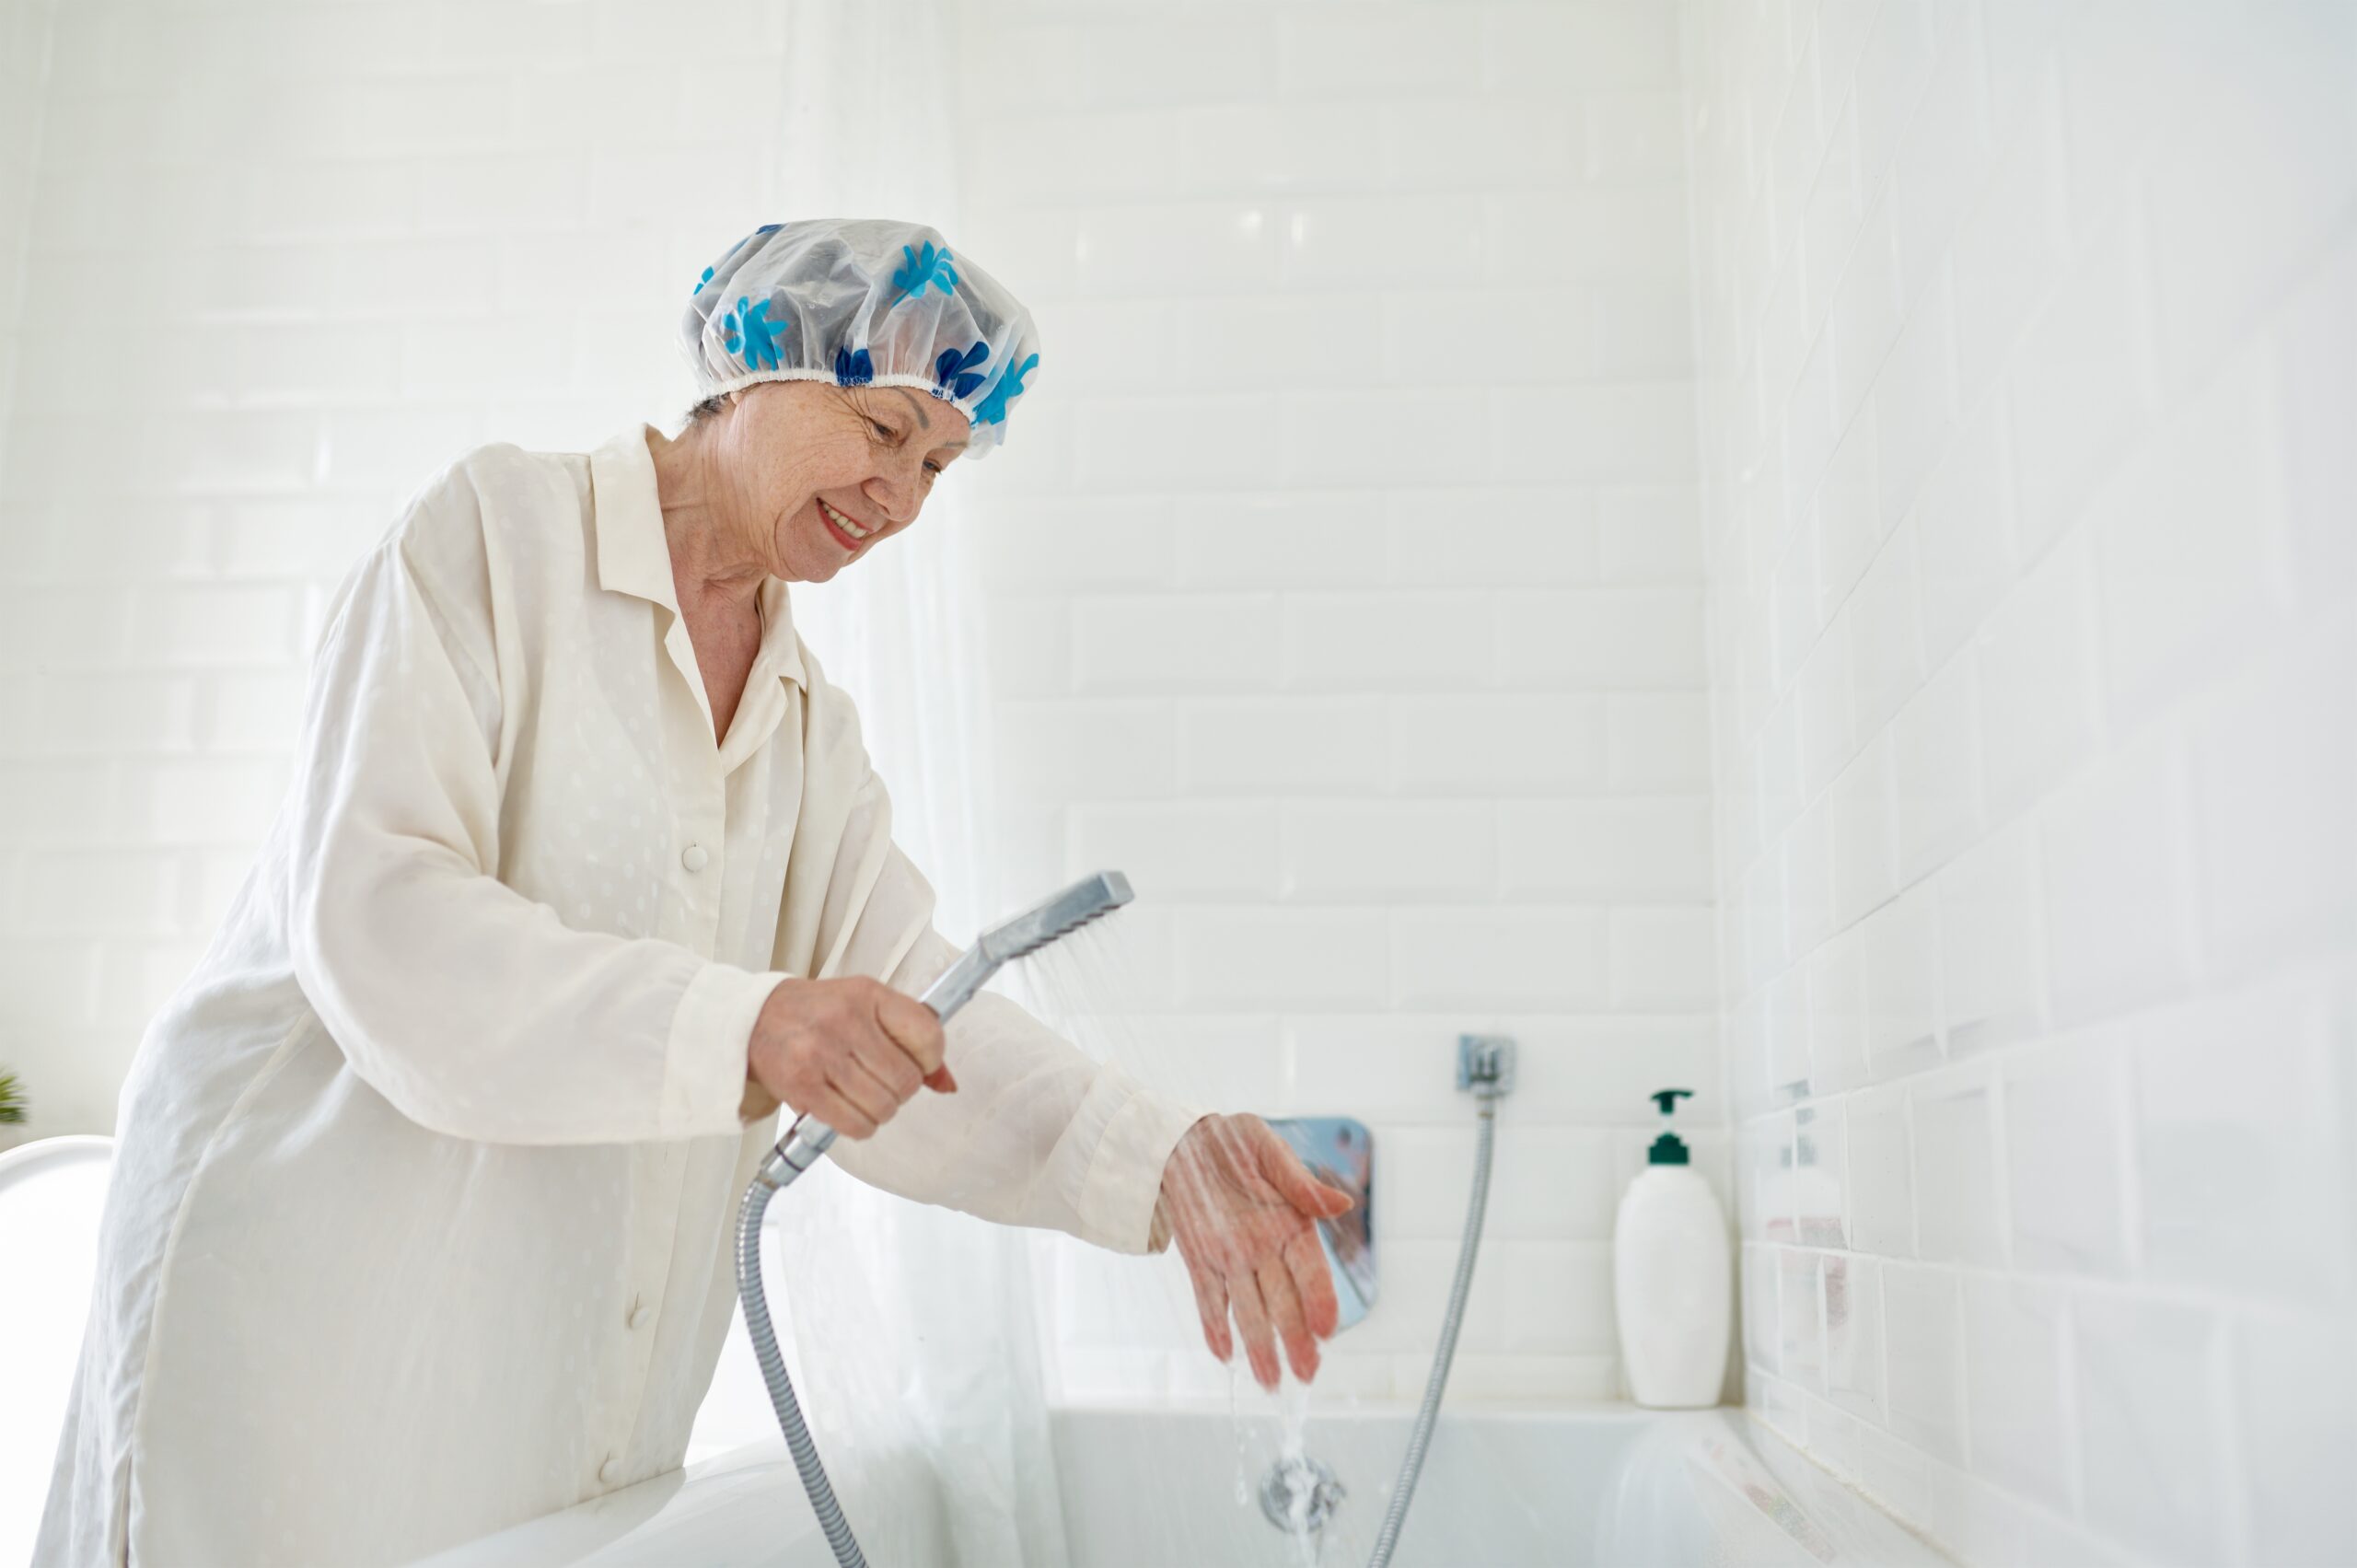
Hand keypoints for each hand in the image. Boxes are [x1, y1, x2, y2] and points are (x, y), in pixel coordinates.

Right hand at [738, 976, 955, 1134]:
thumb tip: (947, 1084)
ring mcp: (822, 1054)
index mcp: (869, 995)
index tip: (919, 1063)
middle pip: (907, 1080)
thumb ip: (911, 1038)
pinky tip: (849, 1110)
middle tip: (883, 1082)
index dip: (931, 1060)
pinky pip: (855, 1124)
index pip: (928, 1036)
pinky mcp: (803, 1086)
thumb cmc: (818, 1013)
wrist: (756, 1019)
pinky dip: (860, 1125)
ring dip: (880, 1110)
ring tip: (863, 1095)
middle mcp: (846, 1021)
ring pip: (883, 1106)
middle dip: (901, 1090)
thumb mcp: (868, 1007)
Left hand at [1159, 1113, 1355, 1389]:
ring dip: (1259, 1346)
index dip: (1320, 1300)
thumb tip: (1342, 1204)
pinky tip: (1225, 1355)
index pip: (1311, 1271)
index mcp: (1292, 1224)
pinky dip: (1216, 1326)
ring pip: (1250, 1310)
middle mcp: (1266, 1249)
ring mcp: (1233, 1259)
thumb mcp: (1269, 1151)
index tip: (1326, 1330)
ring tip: (1270, 1382)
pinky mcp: (1200, 1261)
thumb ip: (1300, 1182)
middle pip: (1285, 1302)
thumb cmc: (1235, 1140)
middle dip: (1296, 1340)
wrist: (1185, 1138)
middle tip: (1306, 1375)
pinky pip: (1209, 1299)